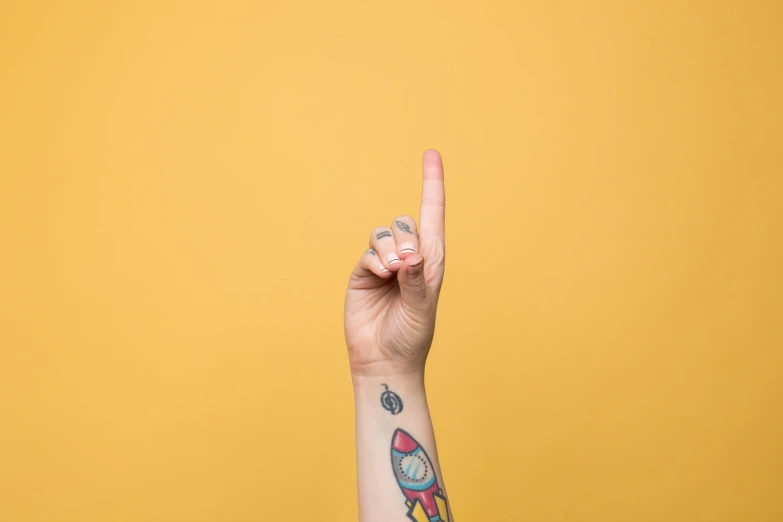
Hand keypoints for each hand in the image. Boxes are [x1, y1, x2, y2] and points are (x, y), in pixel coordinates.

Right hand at [344, 150, 445, 376]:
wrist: (384, 360)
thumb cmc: (411, 337)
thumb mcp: (422, 308)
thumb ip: (417, 280)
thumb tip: (411, 254)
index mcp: (431, 262)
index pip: (433, 215)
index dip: (432, 183)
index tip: (431, 154)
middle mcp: (409, 258)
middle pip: (406, 221)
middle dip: (406, 237)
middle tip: (406, 266)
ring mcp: (384, 265)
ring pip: (384, 233)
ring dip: (388, 249)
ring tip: (392, 274)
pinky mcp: (363, 274)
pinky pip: (368, 251)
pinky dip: (373, 261)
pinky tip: (379, 278)